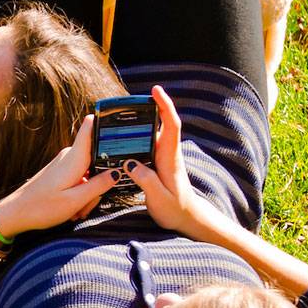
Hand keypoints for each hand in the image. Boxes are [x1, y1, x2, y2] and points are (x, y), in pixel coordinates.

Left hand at [0, 114, 120, 239]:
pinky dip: (79, 195)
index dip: (106, 122)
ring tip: (76, 210)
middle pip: (97, 160)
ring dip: (87, 194)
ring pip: (89, 174)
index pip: (90, 127)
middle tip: (86, 204)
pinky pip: (79, 180)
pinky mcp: (61, 173)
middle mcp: (69, 156)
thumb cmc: (41, 207)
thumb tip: (118, 172)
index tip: (121, 124)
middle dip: (98, 184)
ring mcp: (64, 164)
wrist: (15, 213)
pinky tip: (72, 209)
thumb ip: (99, 185)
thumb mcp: (75, 201)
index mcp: (74, 158)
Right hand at [123, 86, 225, 240]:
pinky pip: (147, 142)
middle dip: (150, 105)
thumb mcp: (159, 198)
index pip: (171, 125)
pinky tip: (123, 136)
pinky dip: (137, 134)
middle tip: (130, 98)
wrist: (185, 217)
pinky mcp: (157, 162)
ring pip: (153, 132)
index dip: (164, 105)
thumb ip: (146, 181)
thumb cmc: (175, 209)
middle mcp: (167, 152)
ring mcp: (163, 156)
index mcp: (170, 157)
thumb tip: (130, 164)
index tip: (155, 90)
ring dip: (142, 119)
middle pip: (162, 122)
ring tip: (122, 113)